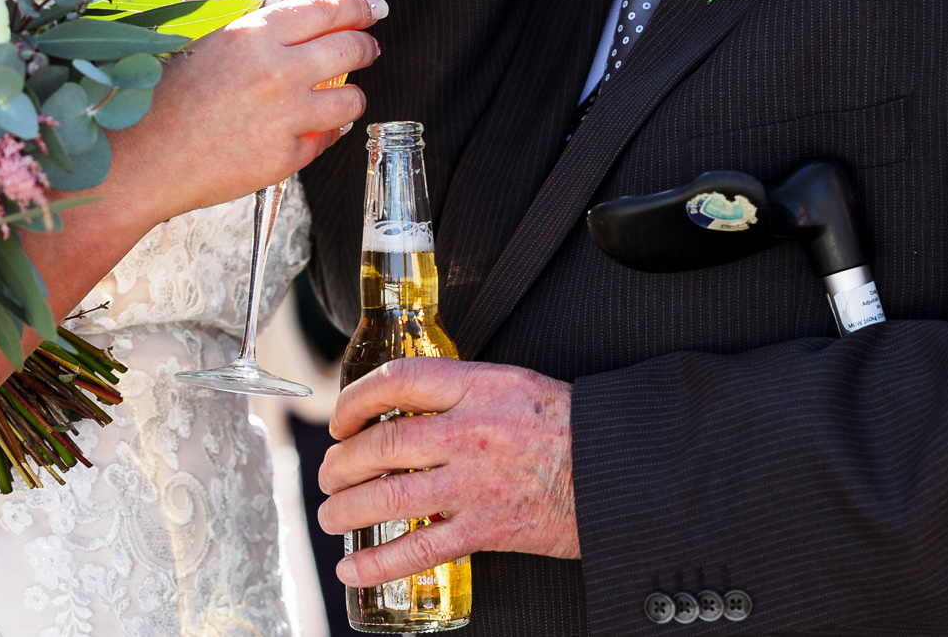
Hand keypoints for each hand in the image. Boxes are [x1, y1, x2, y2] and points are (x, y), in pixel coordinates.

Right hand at [109, 0, 384, 224]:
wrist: (143, 159)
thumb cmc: (163, 99)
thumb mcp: (208, 45)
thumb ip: (255, 36)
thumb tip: (298, 29)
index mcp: (253, 35)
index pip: (326, 10)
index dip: (360, 7)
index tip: (375, 8)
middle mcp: (276, 71)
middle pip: (349, 49)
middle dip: (367, 46)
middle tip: (370, 48)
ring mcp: (285, 117)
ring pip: (351, 99)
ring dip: (353, 95)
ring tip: (345, 95)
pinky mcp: (285, 158)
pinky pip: (326, 140)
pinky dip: (328, 132)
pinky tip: (319, 129)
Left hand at [317, 358, 578, 584]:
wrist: (617, 472)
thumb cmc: (569, 426)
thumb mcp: (514, 384)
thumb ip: (463, 392)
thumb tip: (410, 405)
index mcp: (477, 387)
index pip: (397, 381)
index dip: (356, 399)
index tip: (343, 418)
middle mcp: (470, 432)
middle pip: (383, 443)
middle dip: (342, 462)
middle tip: (330, 472)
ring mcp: (475, 483)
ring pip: (389, 495)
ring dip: (347, 509)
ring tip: (331, 514)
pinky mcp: (485, 529)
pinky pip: (418, 548)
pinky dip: (378, 561)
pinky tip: (354, 567)